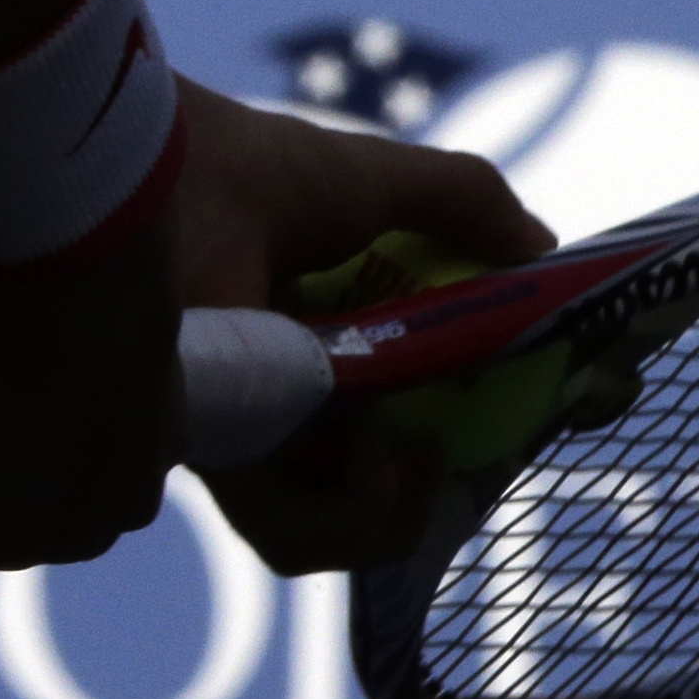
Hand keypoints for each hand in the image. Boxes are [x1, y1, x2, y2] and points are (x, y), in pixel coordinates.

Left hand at [171, 78, 553, 574]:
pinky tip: (385, 454)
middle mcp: (273, 404)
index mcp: (311, 348)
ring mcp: (243, 441)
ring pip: (333, 533)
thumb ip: (463, 205)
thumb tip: (545, 252)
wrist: (148, 168)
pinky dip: (359, 511)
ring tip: (422, 456)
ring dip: (400, 511)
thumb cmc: (240, 166)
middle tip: (481, 450)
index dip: (479, 433)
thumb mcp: (376, 184)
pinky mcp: (216, 461)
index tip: (550, 413)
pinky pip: (297, 531)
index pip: (402, 422)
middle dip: (442, 491)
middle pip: (370, 495)